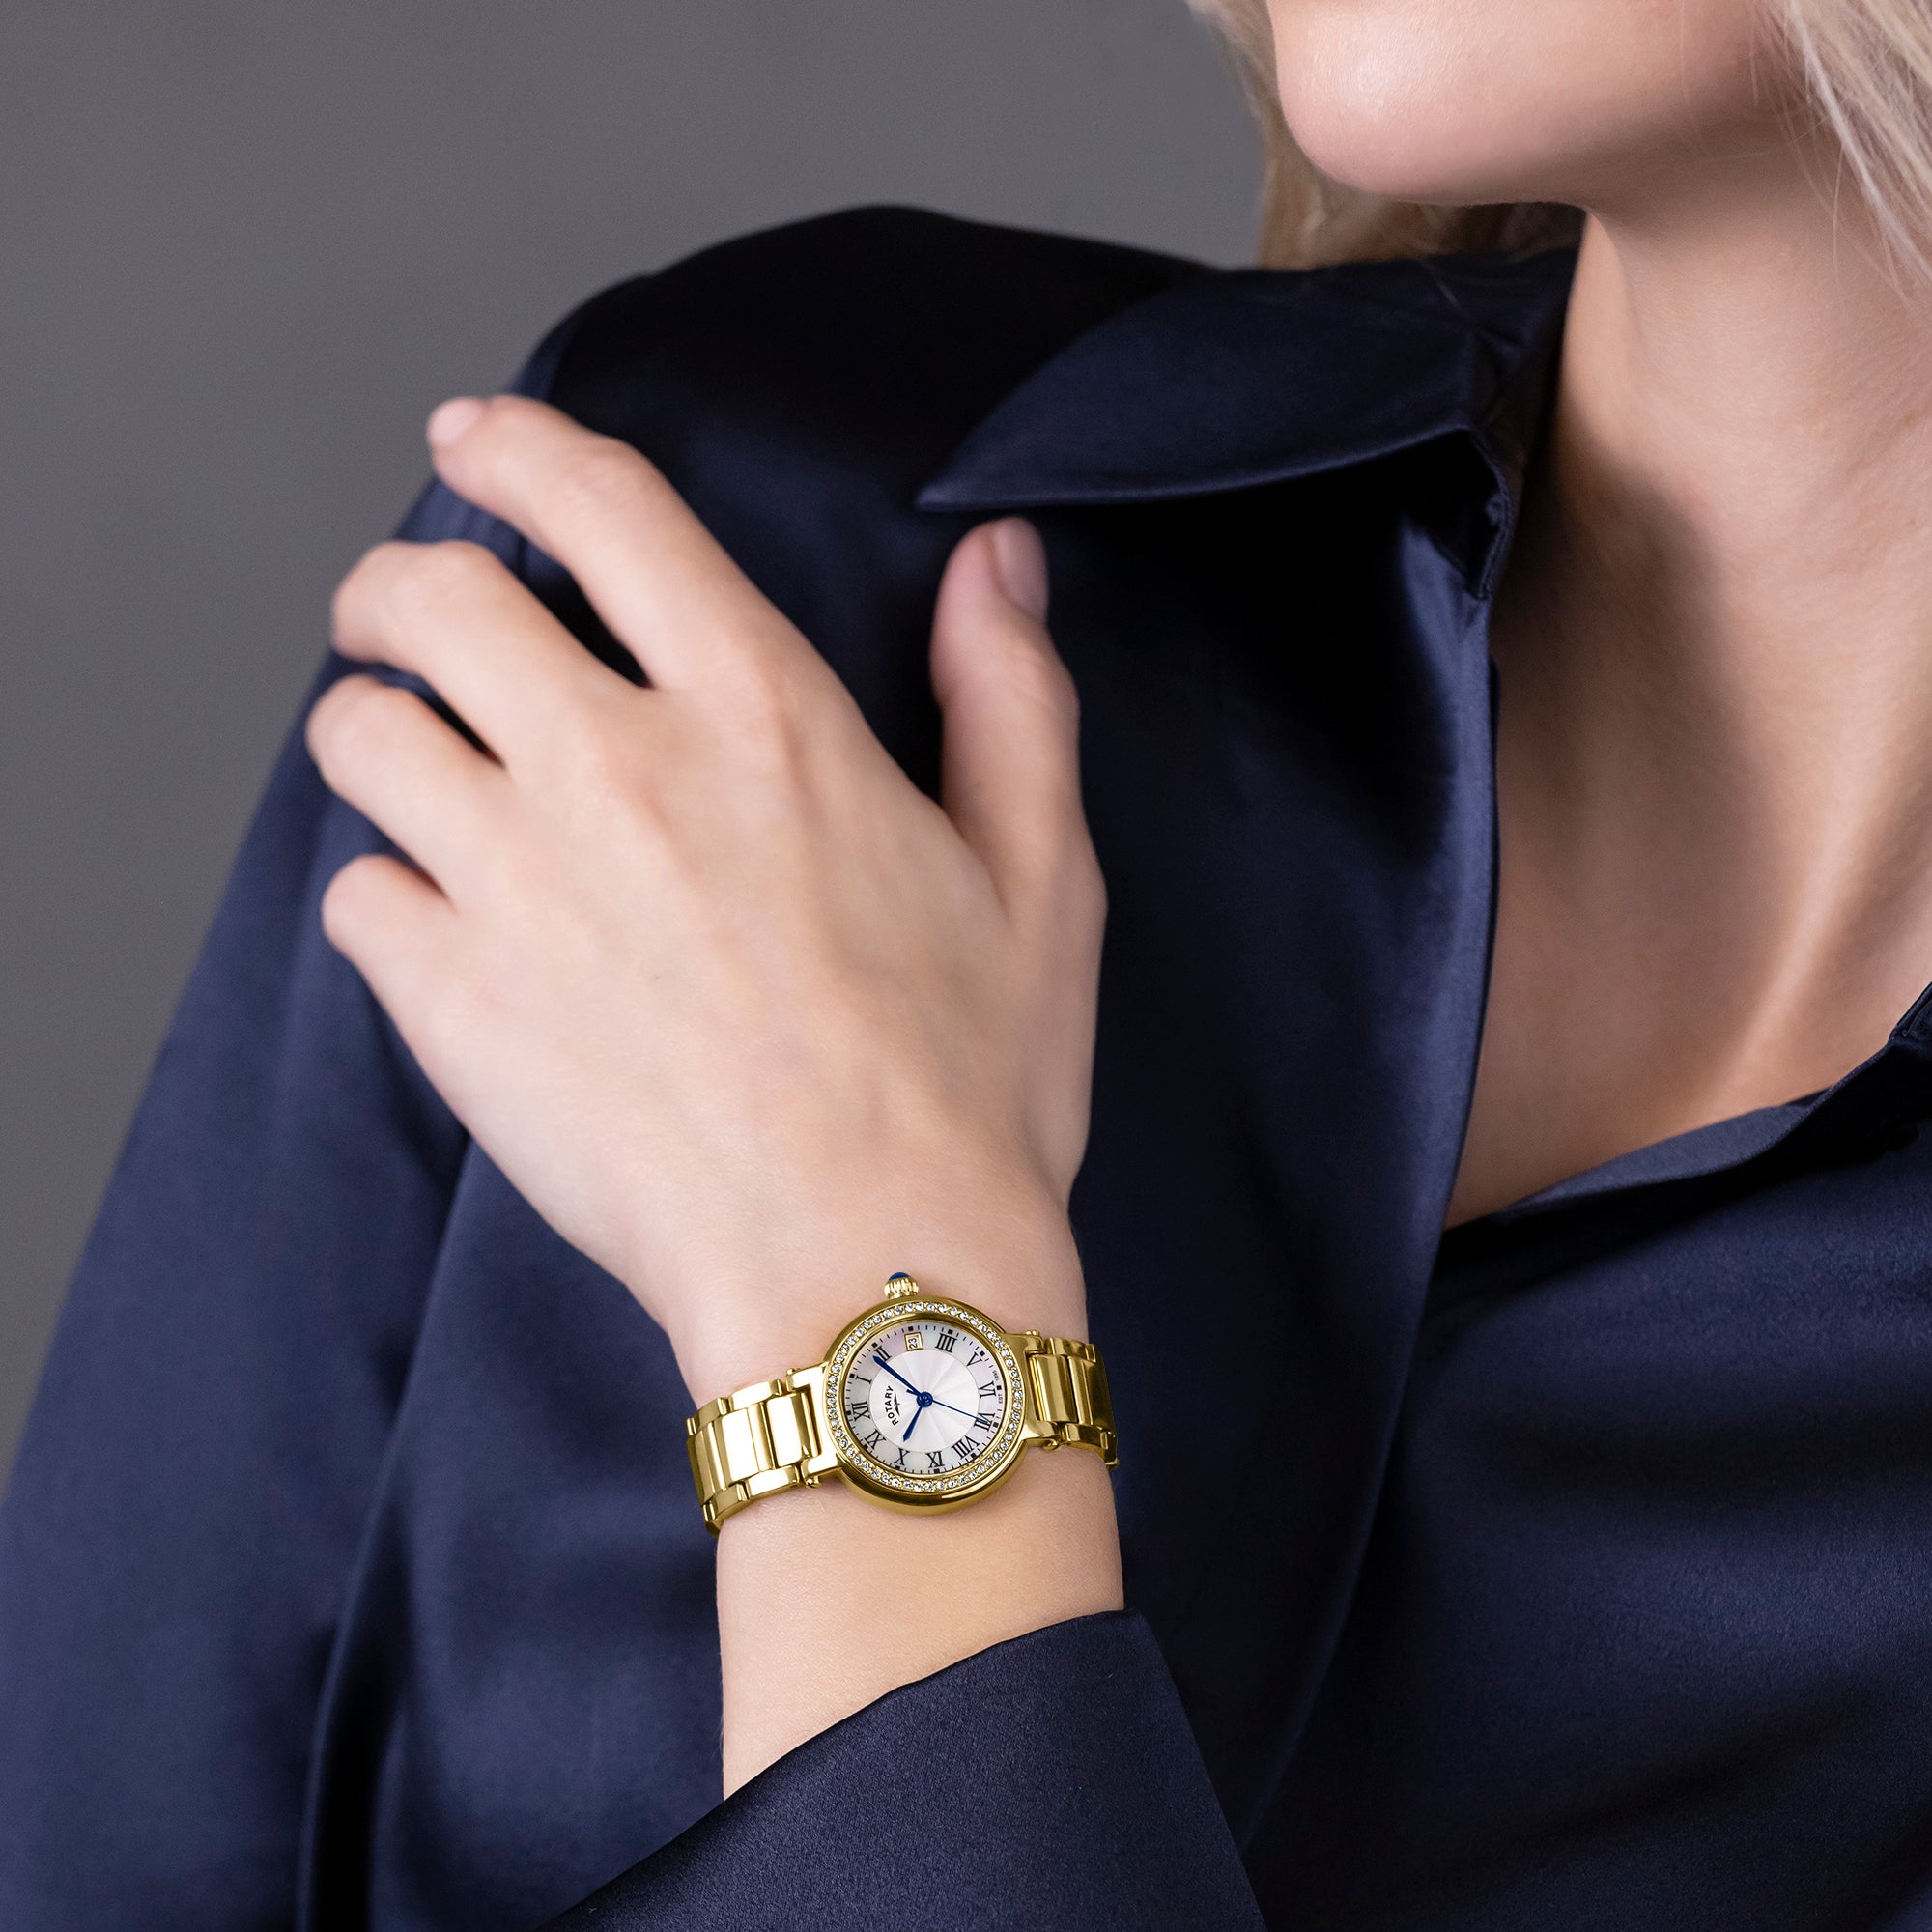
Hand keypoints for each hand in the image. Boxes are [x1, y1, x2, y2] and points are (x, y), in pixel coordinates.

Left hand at [306, 395, 1105, 1403]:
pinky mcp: (452, 1003)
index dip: (513, 451)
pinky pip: (357, 896)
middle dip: (399, 587)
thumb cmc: (965, 1090)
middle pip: (430, 601)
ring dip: (379, 731)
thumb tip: (996, 564)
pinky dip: (387, 897)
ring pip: (362, 736)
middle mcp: (617, 768)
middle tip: (408, 623)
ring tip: (419, 770)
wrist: (868, 1277)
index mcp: (762, 715)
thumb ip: (1009, 697)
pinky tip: (444, 931)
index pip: (600, 508)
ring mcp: (517, 884)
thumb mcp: (1038, 878)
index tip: (472, 446)